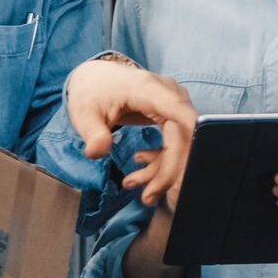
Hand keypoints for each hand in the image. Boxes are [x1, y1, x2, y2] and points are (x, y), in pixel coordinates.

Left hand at [65, 59, 196, 207]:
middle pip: (183, 136)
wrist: (95, 79)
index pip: (179, 112)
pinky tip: (140, 171)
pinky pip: (177, 142)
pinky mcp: (173, 114)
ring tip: (136, 187)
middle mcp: (168, 93)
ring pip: (183, 143)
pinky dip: (163, 162)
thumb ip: (92, 134)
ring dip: (164, 171)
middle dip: (169, 172)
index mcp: (147, 88)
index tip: (194, 166)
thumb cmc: (91, 93)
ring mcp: (174, 103)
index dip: (192, 137)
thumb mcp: (84, 114)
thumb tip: (96, 152)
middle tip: (148, 197)